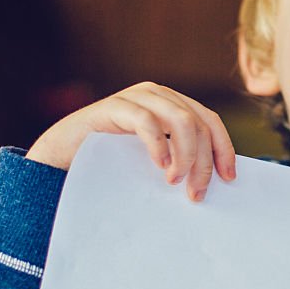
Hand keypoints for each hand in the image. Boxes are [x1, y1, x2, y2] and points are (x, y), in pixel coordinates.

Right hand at [26, 82, 235, 200]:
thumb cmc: (110, 162)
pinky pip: (147, 122)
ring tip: (175, 182)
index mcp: (173, 104)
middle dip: (203, 161)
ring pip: (181, 120)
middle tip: (196, 193)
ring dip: (185, 155)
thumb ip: (178, 159)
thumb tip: (213, 182)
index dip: (223, 148)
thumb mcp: (153, 159)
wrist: (60, 158)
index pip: (210, 121)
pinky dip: (159, 145)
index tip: (229, 178)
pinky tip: (159, 167)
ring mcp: (137, 98)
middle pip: (199, 123)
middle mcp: (158, 95)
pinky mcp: (115, 107)